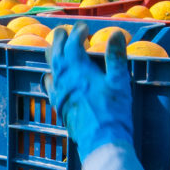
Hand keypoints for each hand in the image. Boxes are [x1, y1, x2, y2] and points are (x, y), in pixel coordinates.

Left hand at [44, 22, 133, 160]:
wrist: (100, 140)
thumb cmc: (113, 111)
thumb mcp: (119, 81)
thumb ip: (116, 56)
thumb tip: (115, 34)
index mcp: (79, 70)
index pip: (72, 44)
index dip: (77, 33)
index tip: (85, 28)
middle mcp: (64, 80)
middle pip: (55, 54)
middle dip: (59, 40)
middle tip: (63, 32)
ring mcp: (59, 94)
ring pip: (50, 69)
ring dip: (52, 56)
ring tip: (54, 49)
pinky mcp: (59, 106)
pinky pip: (49, 87)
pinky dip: (51, 76)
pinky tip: (52, 78)